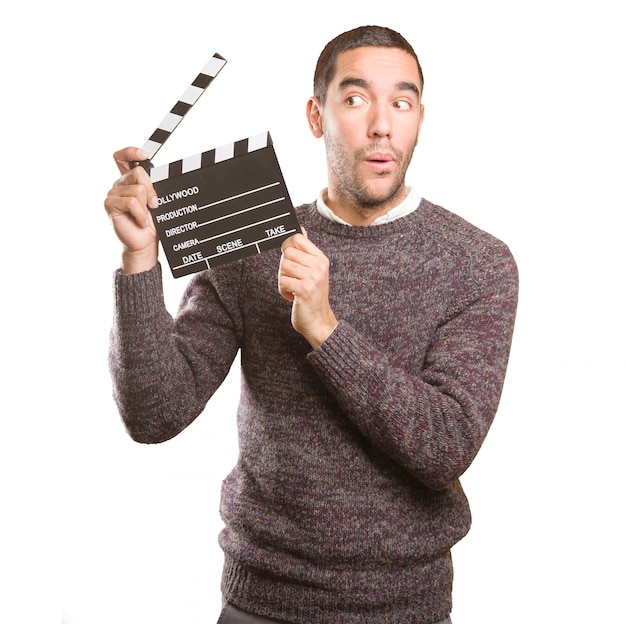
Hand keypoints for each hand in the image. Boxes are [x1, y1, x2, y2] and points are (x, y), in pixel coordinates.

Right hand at [104, 147, 159, 273]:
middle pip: (139, 173)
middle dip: (151, 189)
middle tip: (154, 205)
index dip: (131, 152)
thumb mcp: (154, 200)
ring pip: (138, 189)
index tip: (145, 154)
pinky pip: (132, 202)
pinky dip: (140, 213)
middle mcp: (119, 184)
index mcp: (128, 180)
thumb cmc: (151, 222)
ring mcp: (113, 194)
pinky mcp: (110, 204)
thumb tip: (154, 176)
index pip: (122, 157)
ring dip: (146, 206)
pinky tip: (140, 221)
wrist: (145, 242)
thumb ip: (151, 186)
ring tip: (144, 216)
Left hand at [278, 230, 337, 347]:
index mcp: (321, 259)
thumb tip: (300, 229)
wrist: (319, 322)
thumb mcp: (313, 272)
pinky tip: (293, 297)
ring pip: (283, 266)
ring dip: (283, 280)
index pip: (298, 239)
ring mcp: (312, 277)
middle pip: (287, 253)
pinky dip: (283, 291)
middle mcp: (319, 266)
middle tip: (293, 280)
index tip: (290, 260)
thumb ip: (305, 251)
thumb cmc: (313, 297)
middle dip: (284, 268)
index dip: (288, 247)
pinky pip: (282, 281)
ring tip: (293, 288)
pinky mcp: (304, 289)